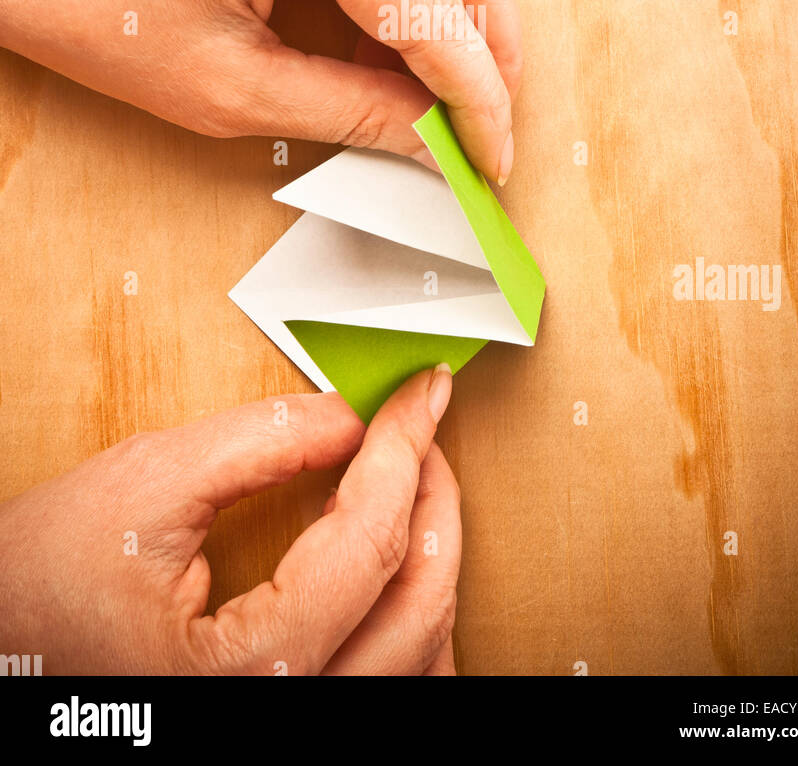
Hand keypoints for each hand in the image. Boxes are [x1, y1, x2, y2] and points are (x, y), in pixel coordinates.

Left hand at [0, 0, 520, 180]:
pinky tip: (409, 31)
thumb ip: (351, 112)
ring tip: (455, 87)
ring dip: (465, 6)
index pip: (430, 6)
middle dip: (493, 46)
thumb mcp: (226, 86)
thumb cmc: (90, 0)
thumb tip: (439, 139)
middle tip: (491, 124)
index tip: (492, 158)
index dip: (476, 95)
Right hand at [0, 369, 459, 675]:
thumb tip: (347, 411)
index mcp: (249, 675)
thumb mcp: (144, 488)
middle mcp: (283, 717)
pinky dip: (409, 617)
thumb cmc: (34, 590)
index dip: (401, 449)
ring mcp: (288, 728)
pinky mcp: (282, 717)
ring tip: (415, 480)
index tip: (417, 394)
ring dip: (431, 562)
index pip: (367, 544)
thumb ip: (260, 442)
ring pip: (421, 661)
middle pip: (416, 609)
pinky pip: (391, 682)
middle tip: (423, 427)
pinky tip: (388, 559)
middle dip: (434, 500)